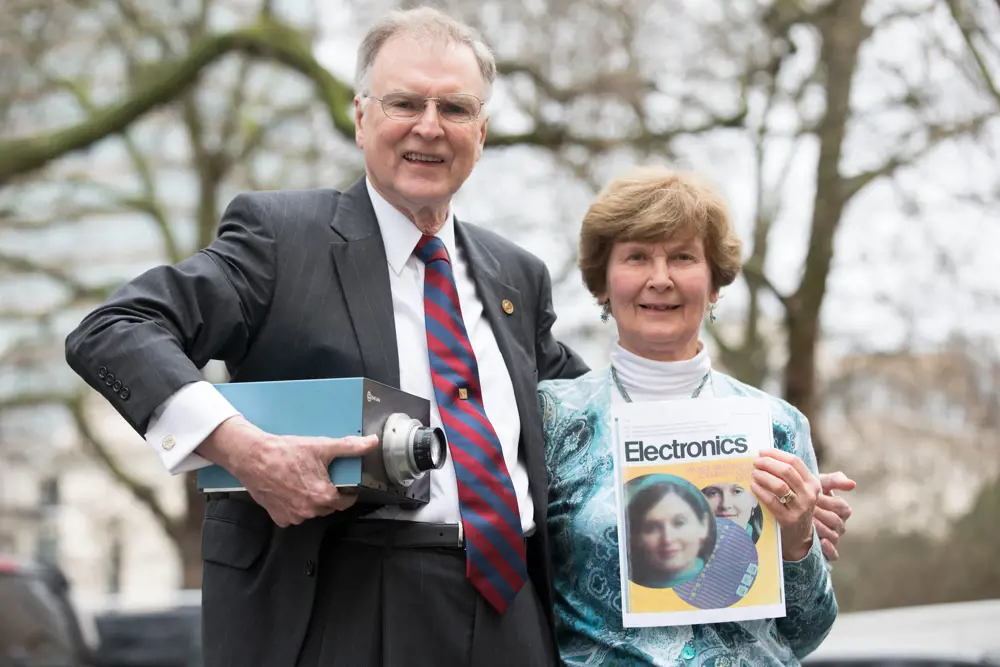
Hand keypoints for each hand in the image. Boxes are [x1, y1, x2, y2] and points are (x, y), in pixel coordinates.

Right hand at [199, 416, 378, 527]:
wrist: (253, 457)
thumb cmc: (287, 452)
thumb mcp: (322, 447)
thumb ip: (350, 447)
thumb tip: (371, 443)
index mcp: (324, 496)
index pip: (346, 501)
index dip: (347, 492)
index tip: (342, 484)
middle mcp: (310, 511)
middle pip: (328, 507)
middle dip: (328, 494)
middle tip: (320, 477)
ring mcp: (293, 516)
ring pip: (311, 511)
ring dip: (311, 501)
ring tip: (302, 481)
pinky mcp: (279, 517)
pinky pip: (293, 515)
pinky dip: (294, 506)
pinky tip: (289, 490)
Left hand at [751, 449, 821, 561]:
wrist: (799, 536)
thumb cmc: (795, 506)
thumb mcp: (801, 490)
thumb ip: (790, 474)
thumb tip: (765, 455)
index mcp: (813, 483)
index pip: (795, 461)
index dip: (776, 454)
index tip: (762, 452)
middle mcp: (809, 494)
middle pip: (787, 471)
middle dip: (768, 463)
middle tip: (755, 462)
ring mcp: (800, 508)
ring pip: (780, 485)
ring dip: (763, 476)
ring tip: (753, 473)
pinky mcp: (788, 519)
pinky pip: (772, 501)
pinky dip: (760, 491)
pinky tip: (753, 486)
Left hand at [814, 471, 855, 560]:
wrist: (790, 509)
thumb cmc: (808, 493)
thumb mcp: (818, 484)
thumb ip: (833, 480)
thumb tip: (852, 484)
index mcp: (841, 509)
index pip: (842, 506)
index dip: (829, 502)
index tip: (815, 498)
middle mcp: (839, 524)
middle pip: (836, 521)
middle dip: (822, 514)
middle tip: (808, 510)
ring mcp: (833, 537)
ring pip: (834, 536)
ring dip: (822, 528)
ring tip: (810, 523)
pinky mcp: (826, 551)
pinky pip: (834, 554)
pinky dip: (829, 549)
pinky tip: (822, 542)